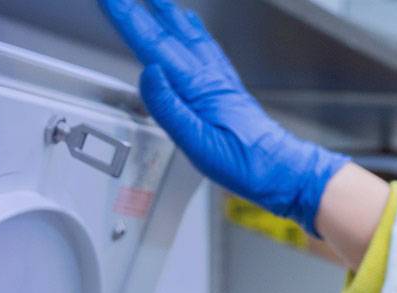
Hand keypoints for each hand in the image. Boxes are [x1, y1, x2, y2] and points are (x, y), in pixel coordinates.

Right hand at [99, 0, 349, 231]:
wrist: (285, 172)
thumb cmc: (247, 165)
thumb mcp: (200, 145)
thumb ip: (170, 108)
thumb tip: (149, 73)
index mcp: (199, 89)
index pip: (155, 47)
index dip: (130, 20)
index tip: (111, 1)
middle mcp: (211, 78)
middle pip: (171, 34)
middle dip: (144, 10)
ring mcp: (221, 81)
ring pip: (191, 37)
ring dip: (170, 15)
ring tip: (157, 0)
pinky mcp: (229, 90)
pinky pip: (207, 49)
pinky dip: (194, 33)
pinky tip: (194, 32)